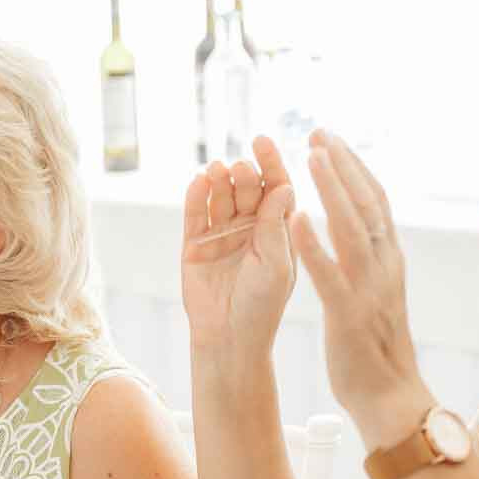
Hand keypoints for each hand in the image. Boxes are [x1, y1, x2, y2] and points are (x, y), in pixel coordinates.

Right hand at [179, 137, 297, 357]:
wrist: (229, 338)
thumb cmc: (263, 306)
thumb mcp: (278, 265)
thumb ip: (276, 226)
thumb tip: (285, 186)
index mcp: (277, 230)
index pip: (276, 188)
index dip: (271, 163)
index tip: (263, 140)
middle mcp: (250, 227)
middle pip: (247, 188)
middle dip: (244, 174)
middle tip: (240, 167)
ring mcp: (221, 234)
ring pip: (220, 197)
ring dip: (219, 180)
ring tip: (216, 169)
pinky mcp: (194, 244)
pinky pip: (194, 214)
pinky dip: (195, 197)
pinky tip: (198, 182)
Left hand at [291, 132, 434, 446]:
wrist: (390, 395)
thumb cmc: (376, 346)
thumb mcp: (379, 291)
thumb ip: (373, 258)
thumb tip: (363, 226)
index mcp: (389, 259)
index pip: (374, 201)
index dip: (354, 167)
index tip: (332, 139)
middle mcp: (385, 266)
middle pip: (366, 203)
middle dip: (342, 164)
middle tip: (317, 131)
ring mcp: (369, 288)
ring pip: (352, 228)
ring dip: (331, 190)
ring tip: (310, 158)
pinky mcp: (349, 314)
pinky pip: (330, 273)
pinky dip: (314, 244)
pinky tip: (295, 218)